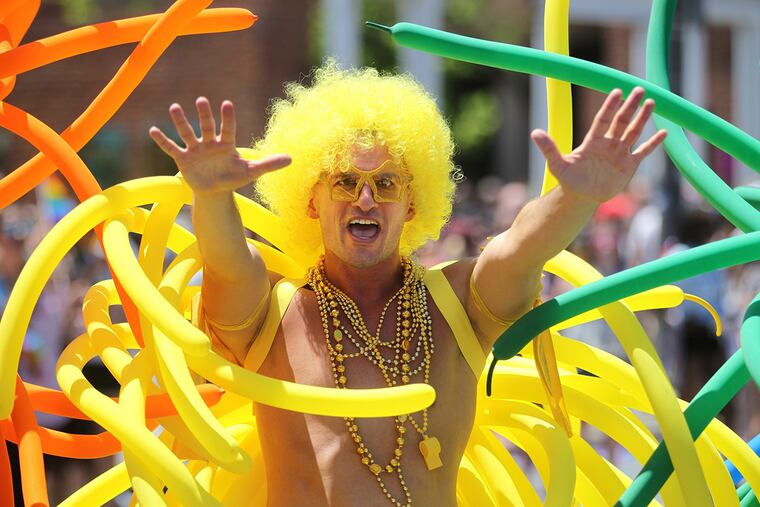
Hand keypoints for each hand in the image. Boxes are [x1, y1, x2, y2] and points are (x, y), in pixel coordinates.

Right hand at [149, 97, 290, 194]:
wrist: (216, 192)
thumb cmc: (234, 178)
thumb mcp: (252, 171)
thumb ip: (269, 164)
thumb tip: (292, 159)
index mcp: (226, 144)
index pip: (228, 128)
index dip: (227, 118)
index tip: (227, 104)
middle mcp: (210, 143)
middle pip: (207, 126)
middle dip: (205, 115)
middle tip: (202, 100)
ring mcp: (195, 150)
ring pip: (187, 133)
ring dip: (181, 121)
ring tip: (174, 107)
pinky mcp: (183, 159)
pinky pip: (171, 148)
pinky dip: (162, 140)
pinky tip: (152, 130)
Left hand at [531, 87, 666, 202]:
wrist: (581, 197)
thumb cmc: (569, 180)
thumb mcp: (557, 164)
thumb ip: (549, 148)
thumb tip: (534, 132)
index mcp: (592, 141)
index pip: (602, 119)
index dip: (609, 106)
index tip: (616, 91)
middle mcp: (608, 144)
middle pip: (621, 121)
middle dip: (630, 106)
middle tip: (639, 89)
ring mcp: (619, 153)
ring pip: (633, 132)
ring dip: (642, 119)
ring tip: (652, 102)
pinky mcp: (629, 165)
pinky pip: (643, 152)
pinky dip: (653, 143)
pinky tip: (664, 132)